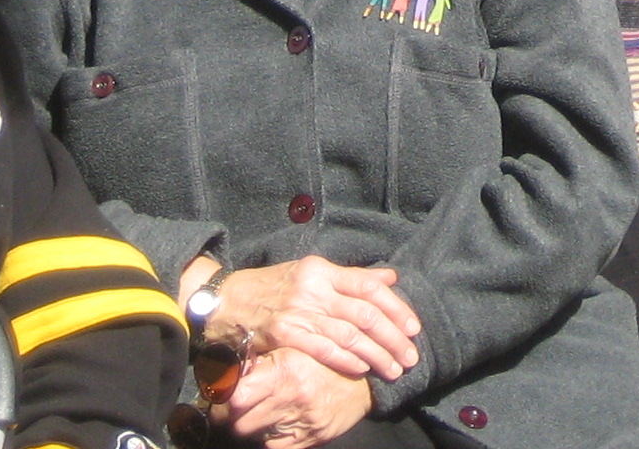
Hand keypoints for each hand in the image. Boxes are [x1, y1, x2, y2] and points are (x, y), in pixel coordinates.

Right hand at [181, 254, 420, 381]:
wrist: (225, 301)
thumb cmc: (272, 288)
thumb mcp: (311, 273)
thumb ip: (351, 277)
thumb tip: (390, 276)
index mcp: (323, 269)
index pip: (369, 286)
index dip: (396, 307)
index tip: (413, 327)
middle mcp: (313, 287)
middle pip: (365, 312)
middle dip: (392, 336)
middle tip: (411, 355)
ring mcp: (298, 310)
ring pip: (349, 333)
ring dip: (376, 354)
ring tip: (394, 369)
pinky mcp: (284, 333)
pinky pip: (323, 348)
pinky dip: (346, 360)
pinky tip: (362, 369)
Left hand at [219, 346, 374, 445]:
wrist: (364, 381)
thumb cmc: (322, 360)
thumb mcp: (292, 348)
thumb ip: (261, 360)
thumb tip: (227, 371)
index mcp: (283, 370)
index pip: (236, 398)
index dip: (223, 401)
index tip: (222, 398)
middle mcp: (291, 397)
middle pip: (240, 424)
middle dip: (234, 418)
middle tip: (238, 408)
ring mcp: (302, 421)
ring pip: (255, 436)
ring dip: (253, 426)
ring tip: (263, 410)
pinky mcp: (311, 439)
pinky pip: (275, 447)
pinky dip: (271, 437)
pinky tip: (279, 421)